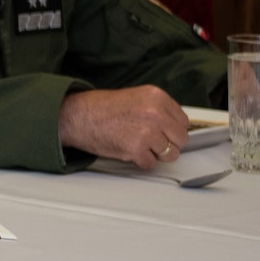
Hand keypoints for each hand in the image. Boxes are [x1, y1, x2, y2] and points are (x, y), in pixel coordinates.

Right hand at [58, 86, 189, 169]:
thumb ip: (157, 109)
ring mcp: (147, 131)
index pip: (183, 121)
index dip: (172, 130)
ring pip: (170, 154)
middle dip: (168, 144)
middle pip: (181, 139)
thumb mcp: (136, 98)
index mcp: (156, 96)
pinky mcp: (136, 148)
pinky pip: (150, 164)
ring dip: (155, 154)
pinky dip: (140, 162)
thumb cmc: (100, 108)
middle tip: (152, 143)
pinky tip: (128, 151)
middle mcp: (155, 112)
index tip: (164, 133)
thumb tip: (173, 127)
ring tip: (139, 146)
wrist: (76, 115)